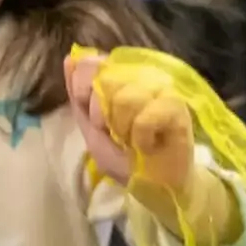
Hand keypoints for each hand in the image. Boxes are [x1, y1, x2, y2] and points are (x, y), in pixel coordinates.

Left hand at [65, 51, 193, 194]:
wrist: (156, 187)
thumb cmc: (126, 159)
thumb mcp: (91, 129)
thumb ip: (78, 96)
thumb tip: (69, 58)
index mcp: (119, 78)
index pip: (92, 62)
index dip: (84, 85)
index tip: (89, 111)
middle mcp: (141, 77)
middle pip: (108, 78)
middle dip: (102, 114)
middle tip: (116, 133)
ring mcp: (162, 89)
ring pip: (127, 97)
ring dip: (123, 128)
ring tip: (134, 141)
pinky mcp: (177, 107)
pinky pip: (147, 116)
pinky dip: (141, 137)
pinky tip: (148, 146)